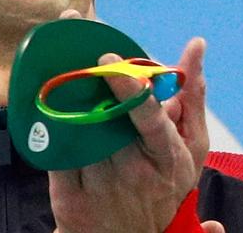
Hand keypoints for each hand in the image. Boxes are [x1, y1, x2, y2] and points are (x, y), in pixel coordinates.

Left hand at [48, 10, 212, 232]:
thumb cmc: (163, 181)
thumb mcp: (189, 145)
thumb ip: (192, 95)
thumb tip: (196, 44)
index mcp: (167, 156)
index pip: (149, 120)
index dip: (129, 89)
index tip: (109, 61)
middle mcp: (134, 172)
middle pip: (105, 120)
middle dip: (88, 83)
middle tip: (72, 51)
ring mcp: (100, 187)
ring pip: (76, 133)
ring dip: (65, 99)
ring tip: (57, 71)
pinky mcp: (70, 198)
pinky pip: (54, 153)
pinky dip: (48, 126)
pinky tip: (45, 105)